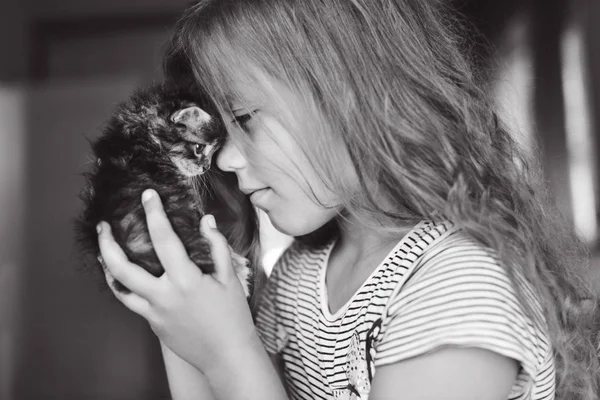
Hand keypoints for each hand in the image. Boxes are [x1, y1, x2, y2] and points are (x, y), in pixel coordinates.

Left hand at [97, 189, 257, 373]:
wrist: (226, 354)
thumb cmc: (232, 316)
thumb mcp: (230, 278)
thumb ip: (217, 246)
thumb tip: (206, 221)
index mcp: (186, 280)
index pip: (164, 239)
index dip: (154, 213)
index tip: (148, 196)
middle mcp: (165, 295)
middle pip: (124, 266)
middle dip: (108, 242)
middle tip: (103, 225)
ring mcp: (155, 312)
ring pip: (118, 287)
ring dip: (106, 265)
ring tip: (102, 248)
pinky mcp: (152, 323)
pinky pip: (129, 302)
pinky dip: (120, 286)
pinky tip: (118, 277)